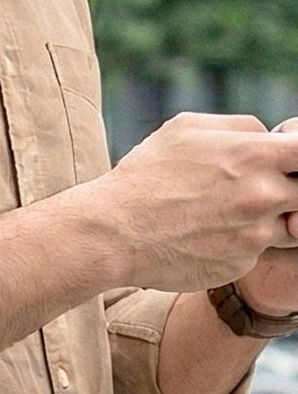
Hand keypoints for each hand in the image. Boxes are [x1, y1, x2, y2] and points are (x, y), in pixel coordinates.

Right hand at [91, 112, 297, 292]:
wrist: (112, 235)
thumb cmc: (144, 176)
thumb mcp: (187, 128)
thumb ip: (241, 127)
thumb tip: (267, 135)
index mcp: (256, 155)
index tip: (288, 159)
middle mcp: (263, 197)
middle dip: (289, 188)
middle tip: (257, 190)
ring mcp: (254, 237)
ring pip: (287, 226)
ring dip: (267, 219)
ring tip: (225, 214)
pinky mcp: (239, 266)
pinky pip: (255, 252)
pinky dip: (238, 245)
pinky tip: (205, 237)